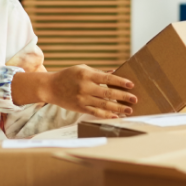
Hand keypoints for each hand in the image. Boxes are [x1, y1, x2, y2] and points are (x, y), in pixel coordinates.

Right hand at [13, 66, 135, 118]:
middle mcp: (85, 87)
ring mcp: (82, 98)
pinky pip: (95, 113)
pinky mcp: (80, 108)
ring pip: (103, 105)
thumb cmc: (68, 76)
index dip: (120, 81)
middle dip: (123, 96)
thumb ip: (98, 72)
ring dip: (118, 108)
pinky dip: (106, 115)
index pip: (107, 78)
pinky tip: (116, 116)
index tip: (131, 84)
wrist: (50, 87)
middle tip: (135, 99)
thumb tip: (116, 73)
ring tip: (129, 110)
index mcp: (86, 74)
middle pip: (108, 93)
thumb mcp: (82, 69)